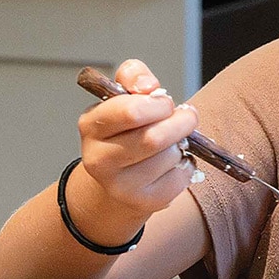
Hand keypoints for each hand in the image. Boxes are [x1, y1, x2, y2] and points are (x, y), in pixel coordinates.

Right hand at [74, 59, 200, 222]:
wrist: (117, 176)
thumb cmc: (126, 128)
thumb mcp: (123, 95)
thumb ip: (134, 77)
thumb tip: (149, 87)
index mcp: (91, 125)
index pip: (130, 112)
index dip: (157, 104)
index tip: (166, 102)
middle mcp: (99, 159)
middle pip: (153, 139)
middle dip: (180, 123)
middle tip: (187, 117)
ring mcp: (119, 185)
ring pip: (169, 158)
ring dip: (182, 144)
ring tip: (174, 141)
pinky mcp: (143, 202)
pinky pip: (180, 178)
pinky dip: (187, 165)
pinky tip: (174, 162)